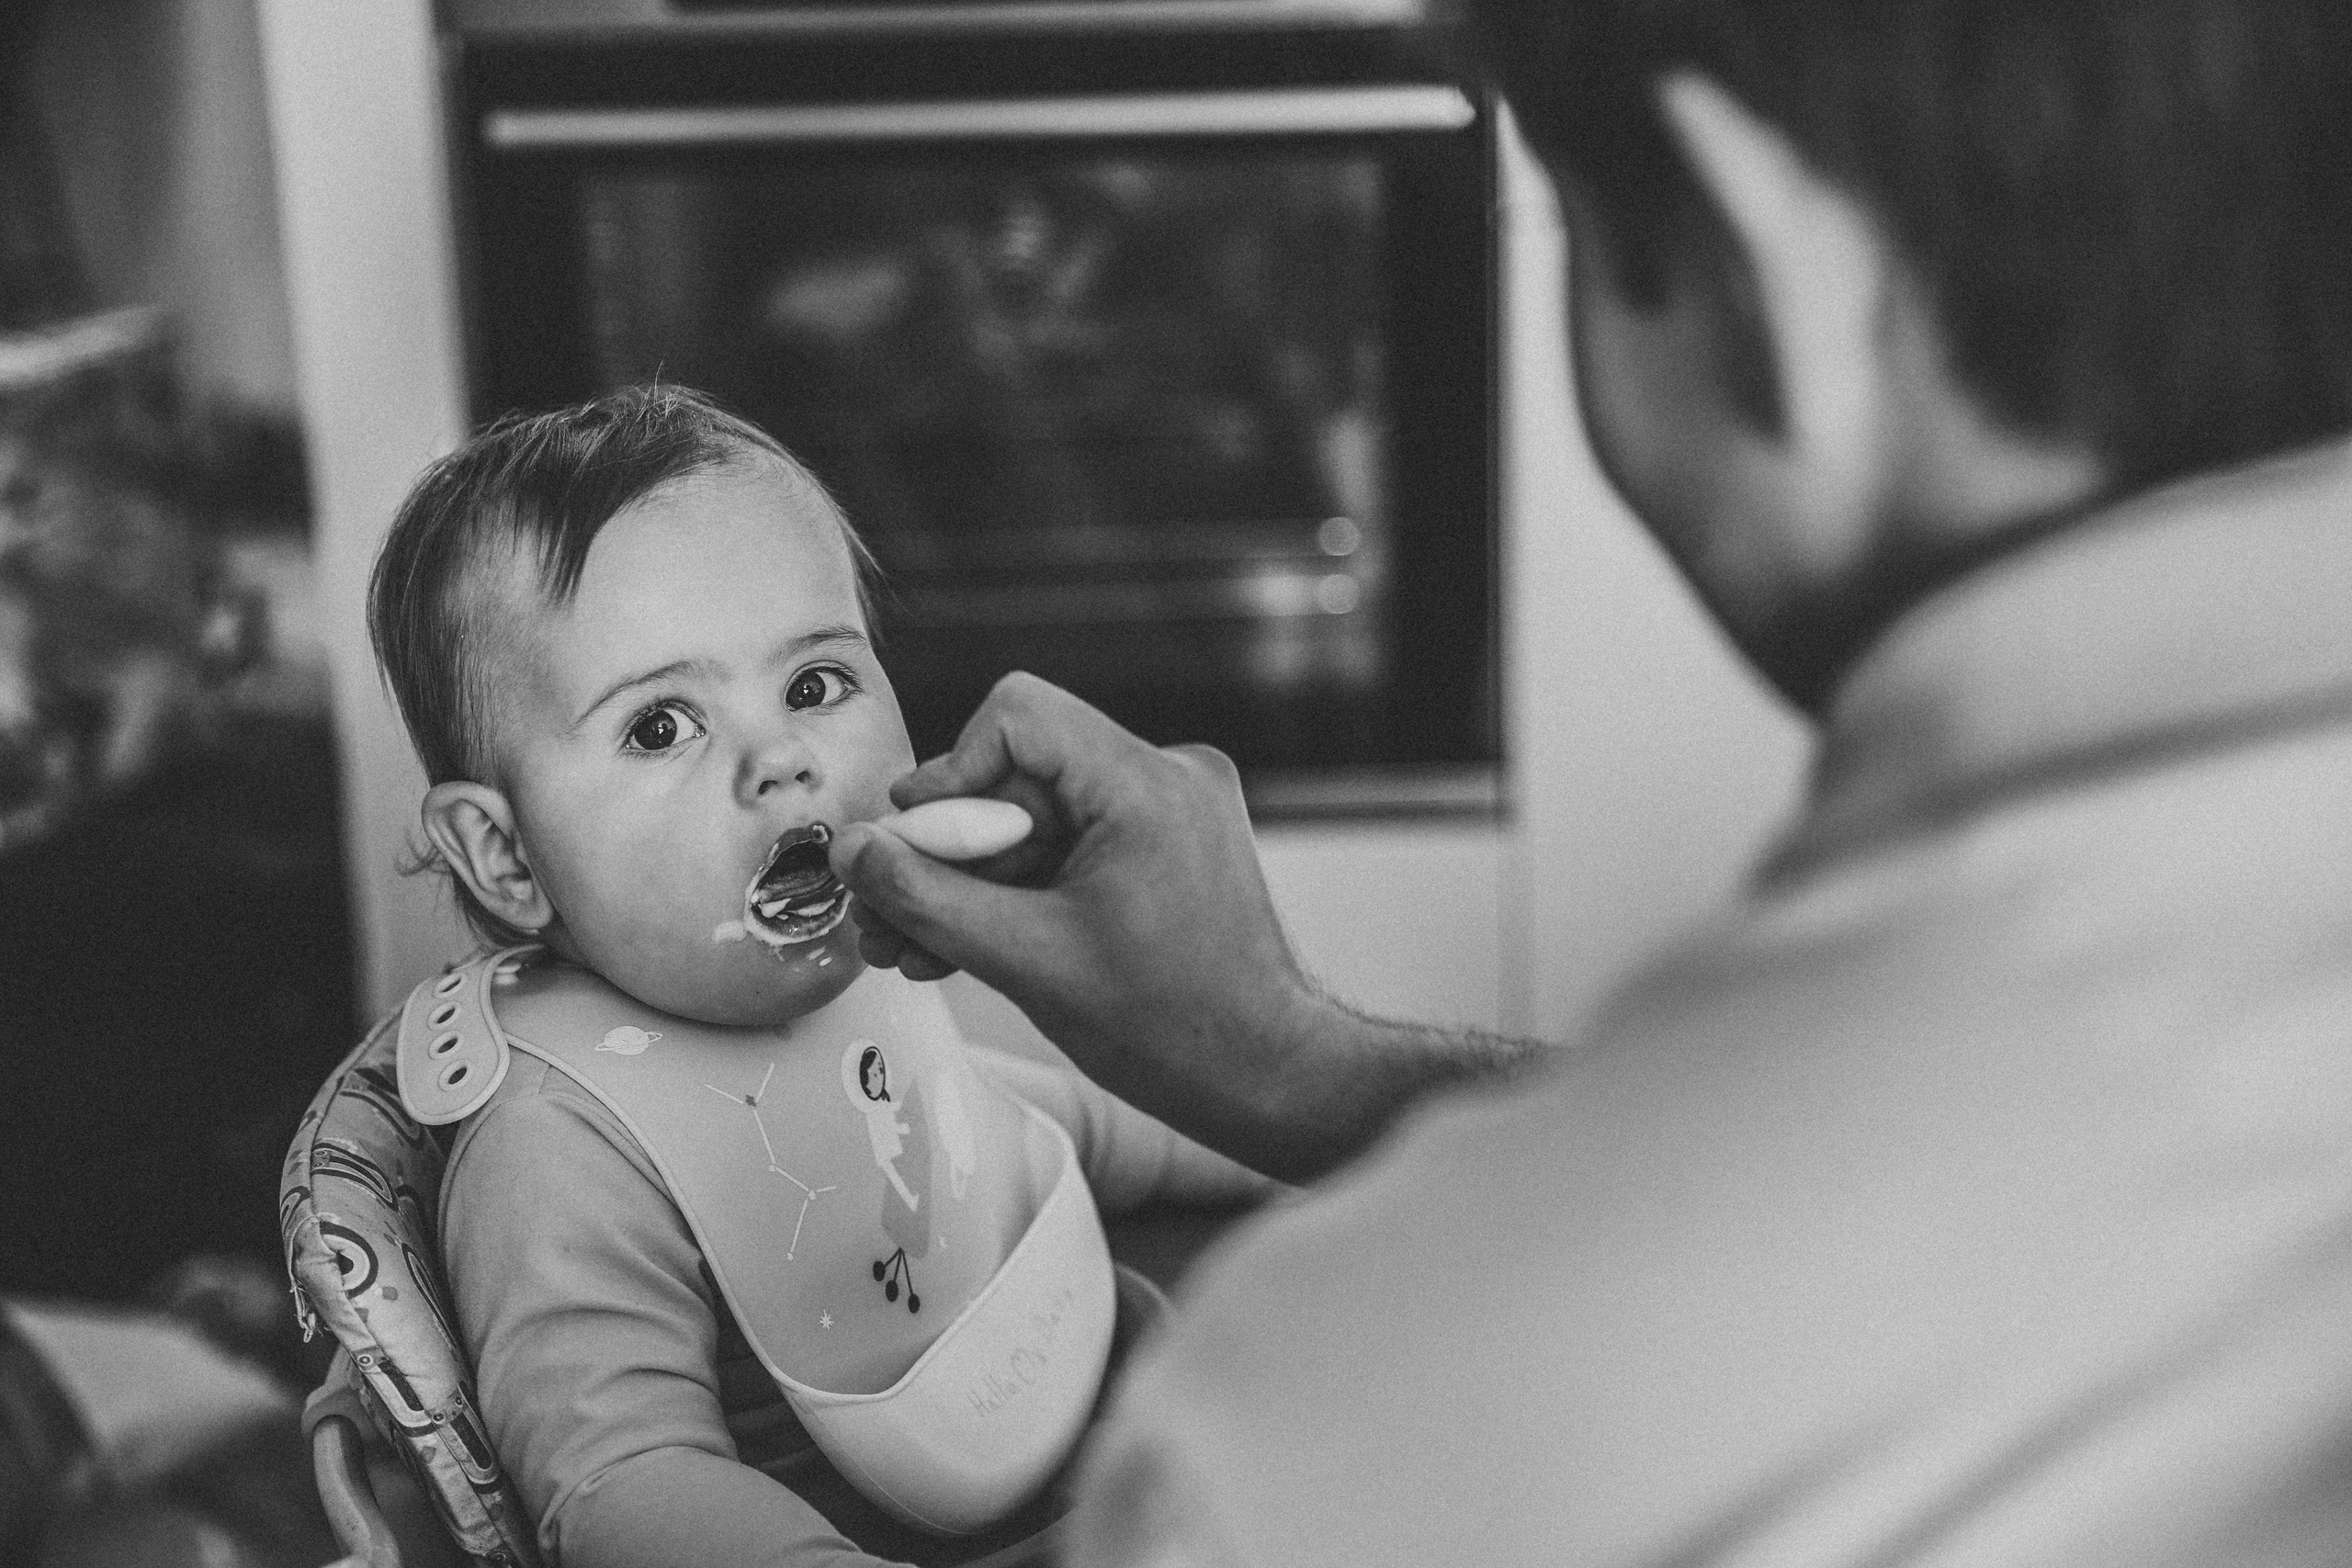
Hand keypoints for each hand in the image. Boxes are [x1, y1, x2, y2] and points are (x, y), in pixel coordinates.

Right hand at [829, 674, 1322, 1161]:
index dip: (950, 776)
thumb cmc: (1178, 1028)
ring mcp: (1167, 812)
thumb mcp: (1027, 960)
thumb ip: (929, 899)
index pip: (1018, 716)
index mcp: (1147, 784)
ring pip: (1032, 819)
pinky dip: (1013, 892)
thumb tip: (857, 852)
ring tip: (910, 947)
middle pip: (1016, 774)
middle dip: (944, 849)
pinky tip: (958, 945)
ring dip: (968, 883)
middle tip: (885, 911)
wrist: (1262, 1077)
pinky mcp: (1160, 847)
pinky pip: (1064, 847)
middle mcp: (1166, 778)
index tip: (912, 845)